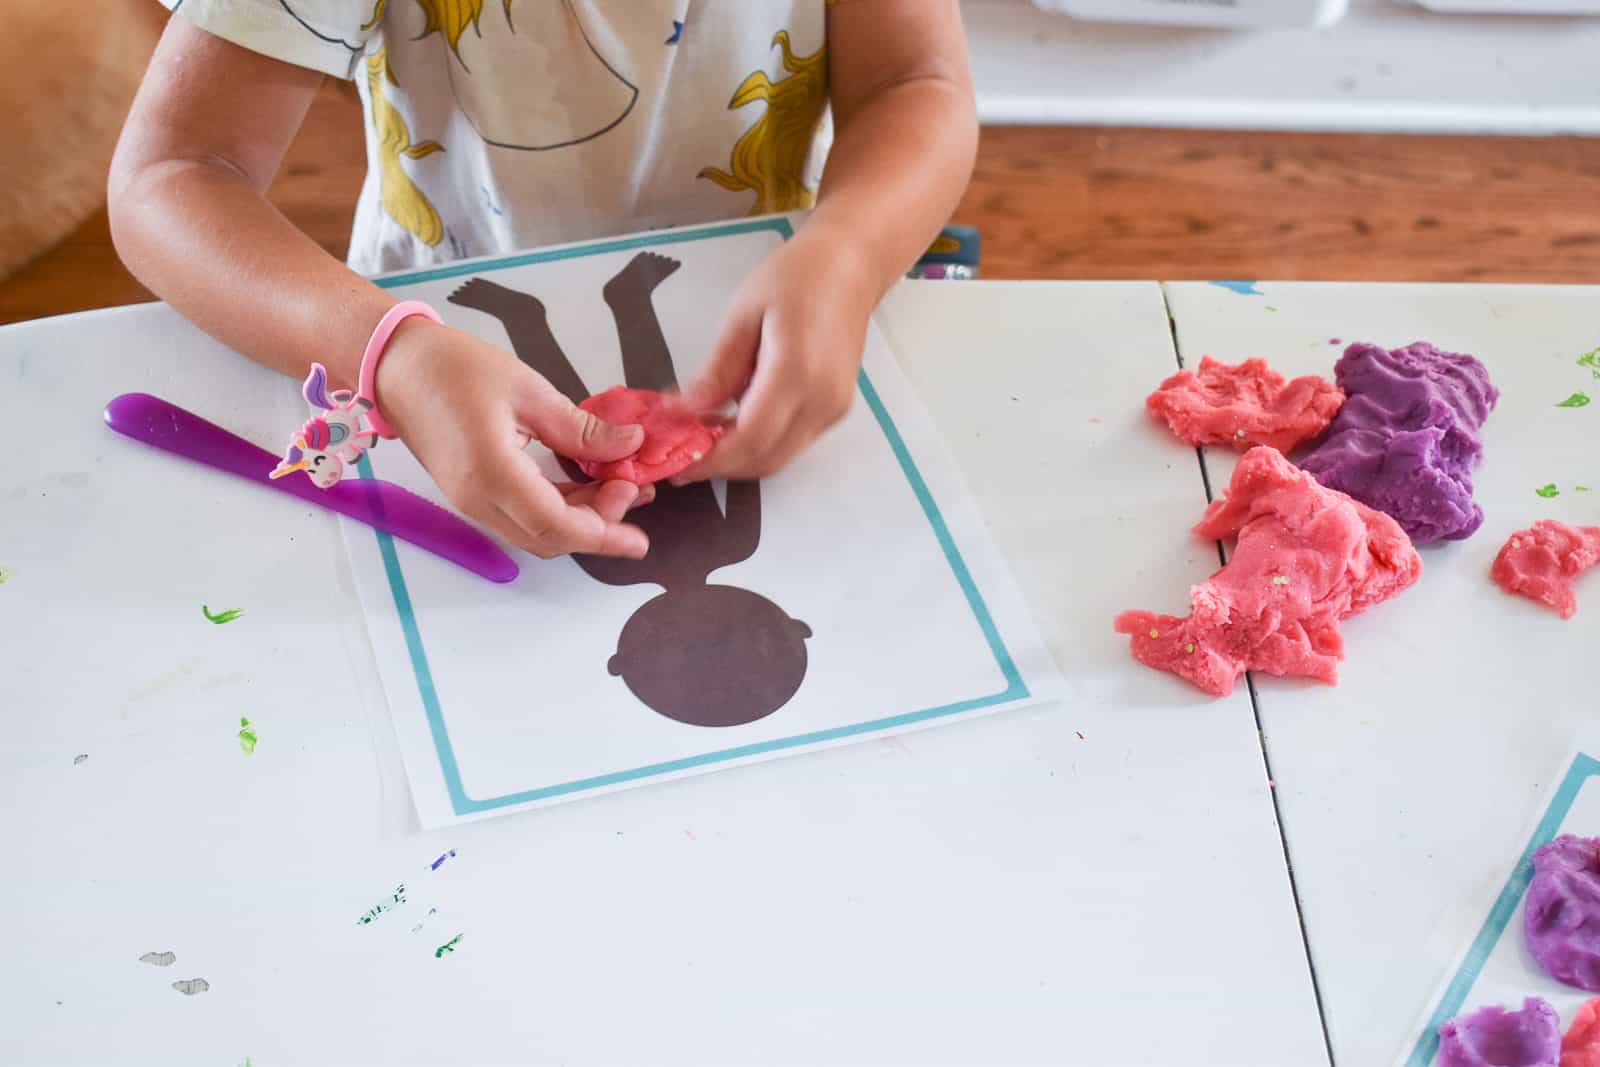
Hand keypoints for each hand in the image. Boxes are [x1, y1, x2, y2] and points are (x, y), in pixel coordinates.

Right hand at [376, 317, 653, 559]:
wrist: (396, 365)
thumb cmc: (454, 368)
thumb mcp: (529, 391)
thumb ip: (582, 429)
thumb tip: (630, 445)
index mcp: (492, 473)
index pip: (557, 525)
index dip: (604, 533)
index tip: (639, 533)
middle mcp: (478, 499)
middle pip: (550, 538)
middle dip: (599, 526)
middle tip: (634, 489)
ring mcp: (471, 501)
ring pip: (536, 532)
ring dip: (581, 520)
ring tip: (620, 487)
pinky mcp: (471, 494)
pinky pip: (521, 517)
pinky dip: (558, 509)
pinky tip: (587, 486)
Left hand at [676, 229, 872, 480]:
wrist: (851, 266)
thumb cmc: (795, 277)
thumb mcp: (743, 315)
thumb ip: (718, 370)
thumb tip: (685, 412)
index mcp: (797, 373)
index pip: (749, 439)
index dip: (710, 458)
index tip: (674, 460)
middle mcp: (822, 402)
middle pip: (765, 460)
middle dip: (720, 466)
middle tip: (681, 454)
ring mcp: (834, 409)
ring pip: (779, 457)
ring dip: (739, 457)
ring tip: (702, 438)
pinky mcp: (836, 410)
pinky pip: (793, 442)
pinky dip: (760, 444)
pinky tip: (733, 423)